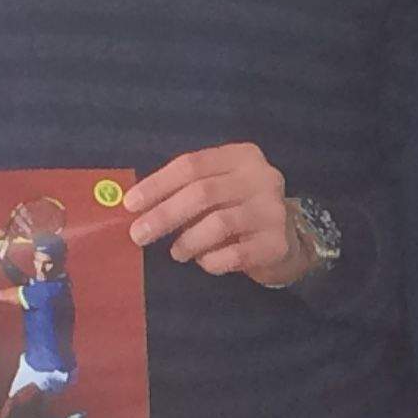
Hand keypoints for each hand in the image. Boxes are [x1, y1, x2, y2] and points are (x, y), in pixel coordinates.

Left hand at [125, 146, 311, 284]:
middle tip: (138, 235)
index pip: (191, 165)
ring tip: (176, 253)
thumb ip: (186, 190)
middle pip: (202, 193)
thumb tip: (138, 208)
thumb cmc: (239, 210)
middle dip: (164, 215)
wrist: (287, 240)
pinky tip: (204, 262)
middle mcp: (262, 177)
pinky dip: (211, 261)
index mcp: (241, 156)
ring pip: (218, 223)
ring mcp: (272, 210)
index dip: (157, 184)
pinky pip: (234, 254)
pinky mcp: (276, 243)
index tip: (130, 204)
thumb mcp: (218, 188)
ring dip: (188, 241)